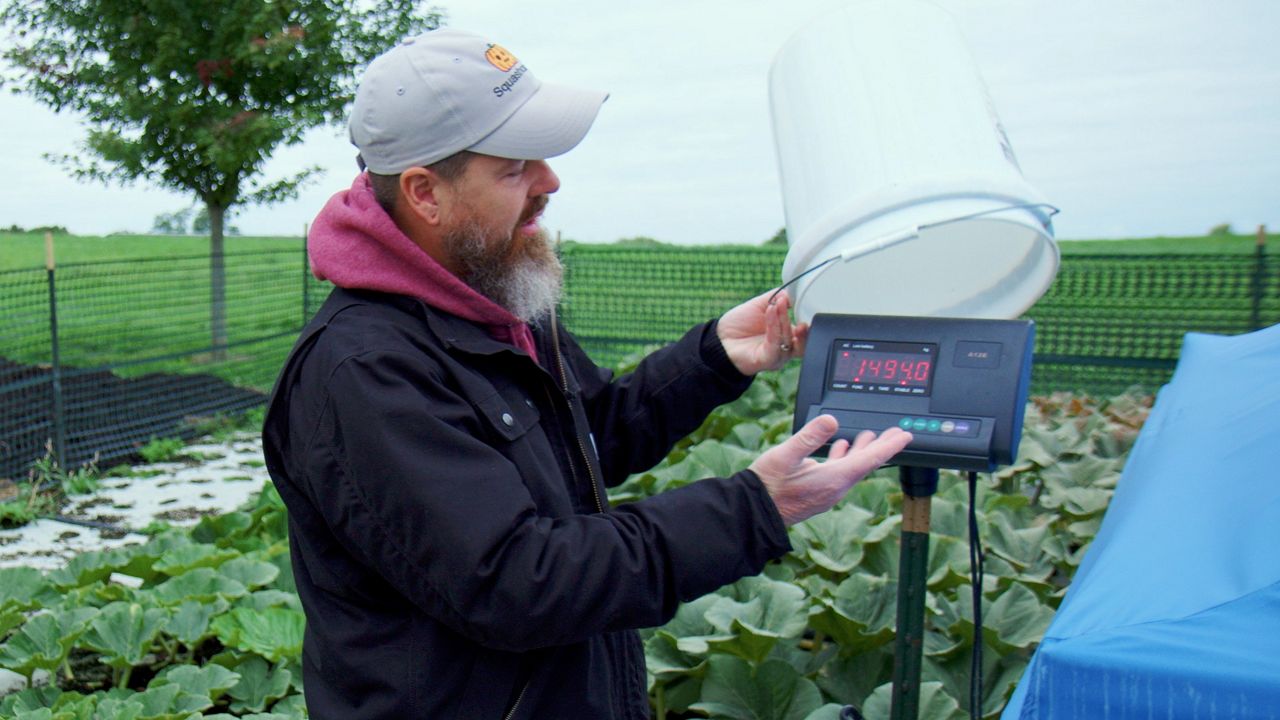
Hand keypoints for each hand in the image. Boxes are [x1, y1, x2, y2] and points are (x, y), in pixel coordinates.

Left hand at [717, 289, 808, 375]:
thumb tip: (793, 292)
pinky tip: (770, 312)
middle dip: (799, 322)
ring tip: (777, 303)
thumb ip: (778, 297)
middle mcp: (784, 348)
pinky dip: (774, 327)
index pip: (804, 331)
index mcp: (786, 335)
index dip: (806, 318)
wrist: (720, 338)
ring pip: (788, 340)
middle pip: (801, 339)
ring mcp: (777, 355)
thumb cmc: (739, 324)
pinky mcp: (767, 360)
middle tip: (791, 304)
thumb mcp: (761, 305)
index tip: (803, 302)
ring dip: (783, 319)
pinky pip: (775, 344)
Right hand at [750, 415, 912, 525]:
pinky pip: (839, 474)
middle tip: (897, 433)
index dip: (889, 446)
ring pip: (852, 469)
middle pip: (866, 464)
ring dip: (863, 452)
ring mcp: (827, 492)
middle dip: (882, 447)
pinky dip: (845, 458)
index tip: (906, 435)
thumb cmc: (767, 485)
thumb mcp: (786, 456)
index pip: (870, 460)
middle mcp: (835, 488)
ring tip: (871, 436)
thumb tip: (830, 421)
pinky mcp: (817, 493)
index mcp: (833, 479)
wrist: (753, 513)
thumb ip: (809, 437)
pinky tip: (840, 449)